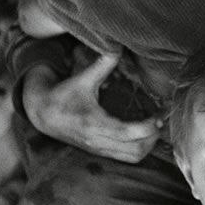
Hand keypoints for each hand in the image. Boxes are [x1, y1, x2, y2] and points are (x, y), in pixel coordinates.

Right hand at [22, 53, 161, 162]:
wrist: (43, 115)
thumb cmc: (63, 95)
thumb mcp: (82, 79)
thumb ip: (101, 65)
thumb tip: (116, 47)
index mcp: (93, 123)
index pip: (126, 132)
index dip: (146, 127)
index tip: (158, 115)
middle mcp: (97, 140)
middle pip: (135, 149)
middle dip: (152, 136)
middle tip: (161, 118)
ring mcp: (99, 148)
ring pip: (133, 157)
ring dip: (148, 144)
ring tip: (155, 126)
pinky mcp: (100, 151)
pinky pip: (127, 157)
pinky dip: (140, 148)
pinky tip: (144, 133)